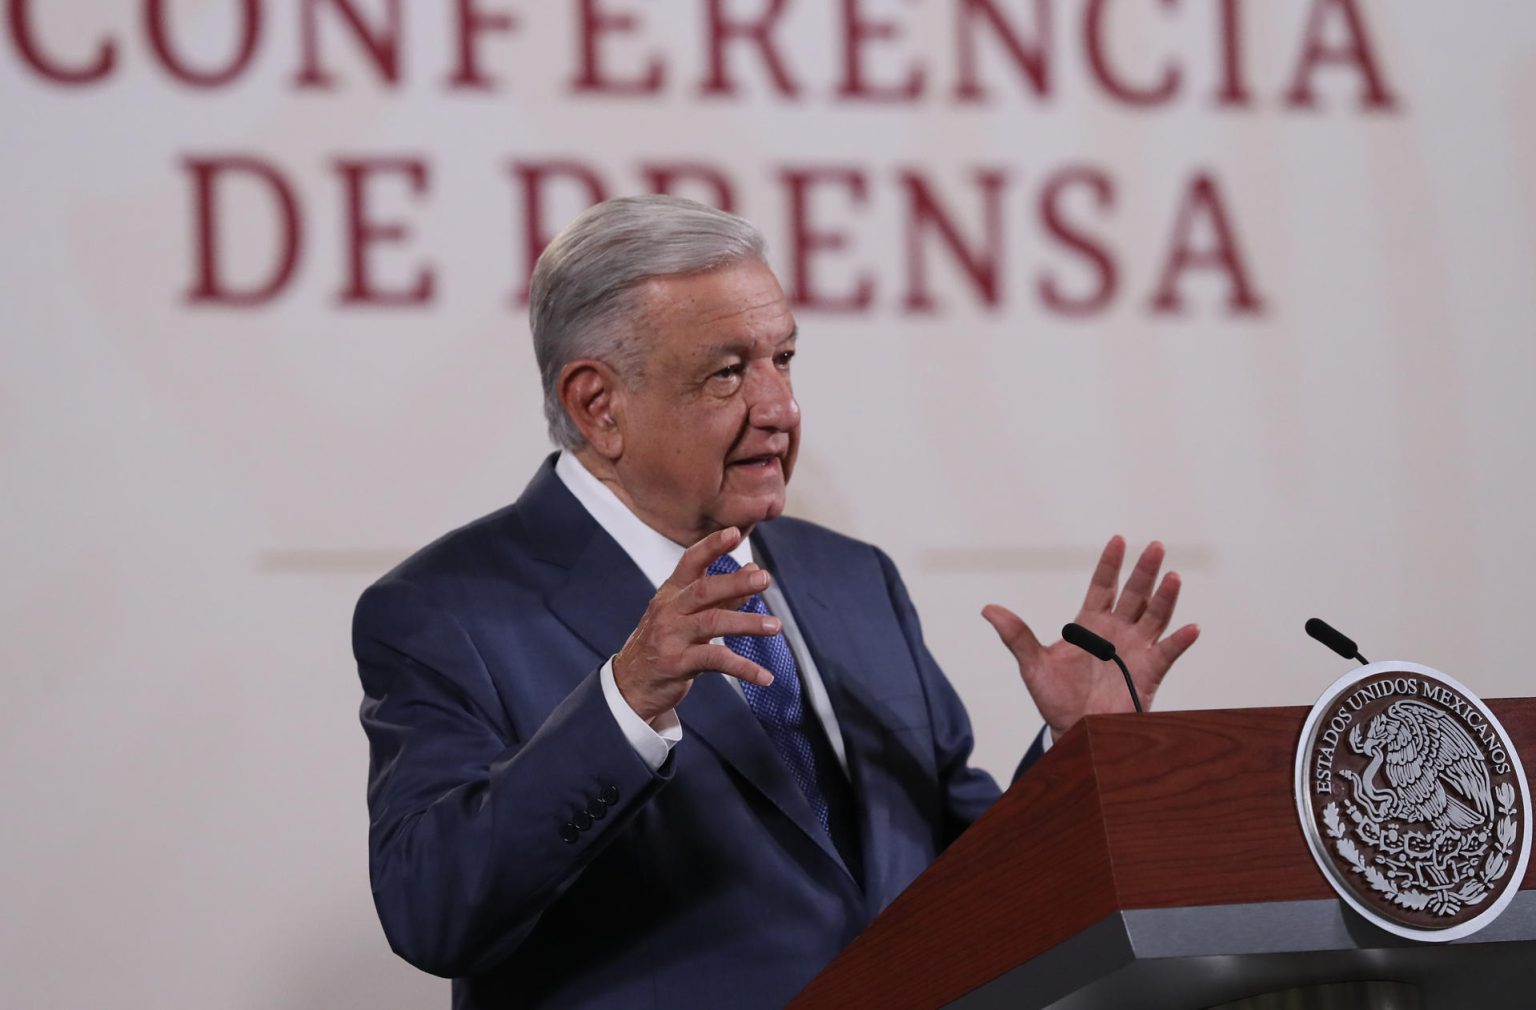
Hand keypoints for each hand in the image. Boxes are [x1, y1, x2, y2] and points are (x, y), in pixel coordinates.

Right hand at [613, 527, 779, 722]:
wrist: (632, 683)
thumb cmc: (665, 643)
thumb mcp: (689, 615)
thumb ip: (723, 595)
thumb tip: (753, 570)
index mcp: (672, 593)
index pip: (690, 562)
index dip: (712, 546)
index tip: (735, 532)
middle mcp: (670, 610)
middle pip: (704, 590)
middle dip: (735, 582)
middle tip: (764, 579)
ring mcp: (672, 636)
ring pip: (712, 623)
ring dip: (746, 623)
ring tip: (774, 626)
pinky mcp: (677, 663)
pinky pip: (715, 660)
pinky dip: (743, 668)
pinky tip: (765, 676)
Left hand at [981, 536, 1198, 739]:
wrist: (1073, 731)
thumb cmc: (1055, 698)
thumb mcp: (1033, 664)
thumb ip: (1016, 635)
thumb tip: (988, 609)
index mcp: (1090, 624)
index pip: (1103, 586)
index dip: (1110, 564)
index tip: (1118, 540)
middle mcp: (1117, 631)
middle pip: (1134, 594)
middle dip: (1144, 571)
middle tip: (1155, 546)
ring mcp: (1135, 650)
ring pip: (1154, 617)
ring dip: (1165, 598)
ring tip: (1172, 576)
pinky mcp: (1149, 673)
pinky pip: (1168, 653)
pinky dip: (1180, 641)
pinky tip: (1191, 628)